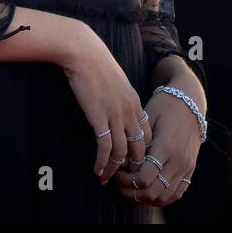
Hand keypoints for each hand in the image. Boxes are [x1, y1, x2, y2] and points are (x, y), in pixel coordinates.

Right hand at [61, 31, 151, 183]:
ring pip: (123, 152)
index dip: (141, 153)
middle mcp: (130, 111)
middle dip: (132, 166)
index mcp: (135, 102)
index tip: (131, 163)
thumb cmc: (96, 65)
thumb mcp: (117, 82)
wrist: (84, 53)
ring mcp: (116, 115)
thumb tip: (117, 109)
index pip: (147, 135)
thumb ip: (121, 98)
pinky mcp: (99, 117)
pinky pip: (105, 147)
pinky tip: (97, 169)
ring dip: (114, 169)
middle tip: (123, 177)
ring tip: (106, 178)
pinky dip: (102, 162)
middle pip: (139, 147)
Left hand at [114, 85, 201, 207]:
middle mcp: (178, 160)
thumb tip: (121, 163)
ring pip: (165, 197)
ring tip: (133, 189)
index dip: (127, 180)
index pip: (145, 177)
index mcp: (166, 146)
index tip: (118, 172)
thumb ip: (136, 143)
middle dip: (133, 192)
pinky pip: (177, 194)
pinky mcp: (190, 169)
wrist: (190, 101)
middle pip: (153, 191)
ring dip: (146, 198)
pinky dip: (162, 198)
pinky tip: (149, 192)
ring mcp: (186, 166)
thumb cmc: (164, 106)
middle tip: (121, 184)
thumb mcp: (148, 119)